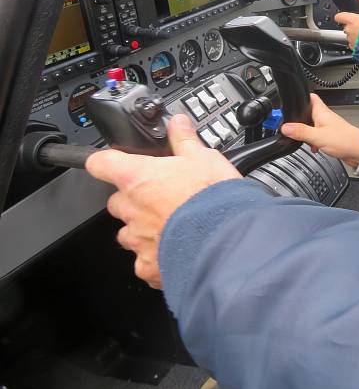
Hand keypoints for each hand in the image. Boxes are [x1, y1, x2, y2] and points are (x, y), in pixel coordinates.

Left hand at [85, 113, 241, 288]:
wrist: (225, 239)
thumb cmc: (212, 197)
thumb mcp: (203, 157)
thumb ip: (184, 140)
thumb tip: (178, 122)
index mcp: (138, 177)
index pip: (102, 163)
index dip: (105, 160)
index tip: (110, 161)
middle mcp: (131, 208)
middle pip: (117, 200)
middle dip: (133, 198)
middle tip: (161, 196)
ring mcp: (137, 239)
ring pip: (128, 233)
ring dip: (143, 228)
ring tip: (172, 225)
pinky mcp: (148, 266)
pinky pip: (143, 262)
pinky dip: (156, 258)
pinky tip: (176, 251)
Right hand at [281, 93, 358, 167]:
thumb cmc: (345, 140)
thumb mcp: (318, 136)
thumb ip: (301, 131)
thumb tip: (285, 127)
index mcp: (321, 112)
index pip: (310, 97)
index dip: (300, 96)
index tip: (291, 98)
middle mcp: (324, 117)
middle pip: (308, 112)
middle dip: (299, 118)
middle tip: (290, 124)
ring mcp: (327, 126)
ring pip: (312, 125)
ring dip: (306, 132)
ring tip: (301, 138)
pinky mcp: (330, 136)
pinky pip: (317, 135)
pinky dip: (313, 141)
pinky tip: (313, 147)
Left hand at [334, 0, 358, 48]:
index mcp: (351, 20)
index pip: (339, 16)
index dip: (342, 15)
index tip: (346, 16)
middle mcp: (349, 31)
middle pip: (346, 26)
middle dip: (353, 26)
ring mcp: (351, 41)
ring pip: (350, 36)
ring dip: (356, 35)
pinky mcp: (355, 49)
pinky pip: (354, 45)